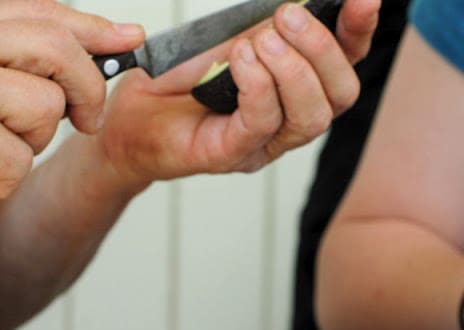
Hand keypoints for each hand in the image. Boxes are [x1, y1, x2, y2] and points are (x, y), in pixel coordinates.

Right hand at [0, 0, 143, 234]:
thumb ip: (2, 64)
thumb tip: (75, 68)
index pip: (40, 12)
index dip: (92, 28)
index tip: (127, 38)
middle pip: (57, 49)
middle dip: (87, 91)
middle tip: (89, 121)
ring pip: (46, 110)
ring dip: (26, 147)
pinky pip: (19, 161)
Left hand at [92, 0, 379, 185]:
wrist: (129, 118)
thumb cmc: (176, 82)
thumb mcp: (229, 41)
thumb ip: (267, 28)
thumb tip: (302, 3)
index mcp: (294, 91)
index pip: (344, 66)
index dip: (359, 31)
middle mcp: (287, 123)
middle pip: (340, 97)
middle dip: (321, 49)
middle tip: (285, 17)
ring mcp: (262, 144)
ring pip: (310, 117)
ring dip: (292, 69)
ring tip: (256, 43)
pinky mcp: (232, 155)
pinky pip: (261, 123)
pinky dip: (257, 85)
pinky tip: (238, 61)